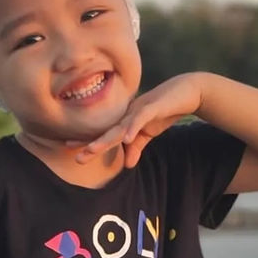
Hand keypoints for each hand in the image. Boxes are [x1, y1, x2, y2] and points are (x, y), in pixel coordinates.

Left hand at [68, 73, 204, 167]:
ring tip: (92, 150)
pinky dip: (133, 128)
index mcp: (125, 120)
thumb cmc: (165, 110)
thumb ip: (137, 147)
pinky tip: (126, 139)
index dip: (88, 140)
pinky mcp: (154, 107)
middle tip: (76, 157)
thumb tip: (128, 165)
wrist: (187, 92)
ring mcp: (139, 109)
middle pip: (108, 132)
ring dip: (106, 139)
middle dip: (92, 144)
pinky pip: (140, 118)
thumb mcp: (149, 133)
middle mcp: (128, 114)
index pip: (105, 133)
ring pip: (120, 126)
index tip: (70, 147)